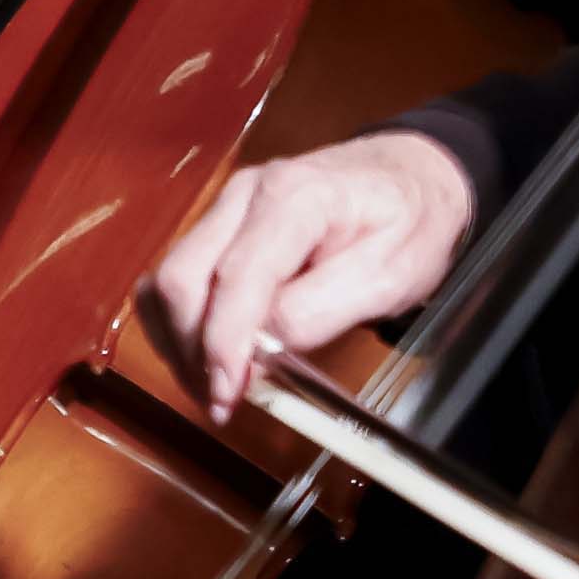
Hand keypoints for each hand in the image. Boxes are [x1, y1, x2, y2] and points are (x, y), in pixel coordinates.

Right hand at [137, 132, 477, 416]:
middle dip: (191, 350)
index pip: (235, 279)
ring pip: (168, 280)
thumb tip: (261, 350)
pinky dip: (180, 323)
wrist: (411, 174)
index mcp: (295, 197)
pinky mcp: (220, 225)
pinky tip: (207, 354)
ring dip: (179, 342)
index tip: (226, 397)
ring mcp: (227, 207)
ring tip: (214, 386)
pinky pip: (177, 277)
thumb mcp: (390, 275)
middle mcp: (246, 194)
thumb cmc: (410, 220)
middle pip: (182, 278)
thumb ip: (320, 311)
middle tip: (220, 404)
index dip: (222, 346)